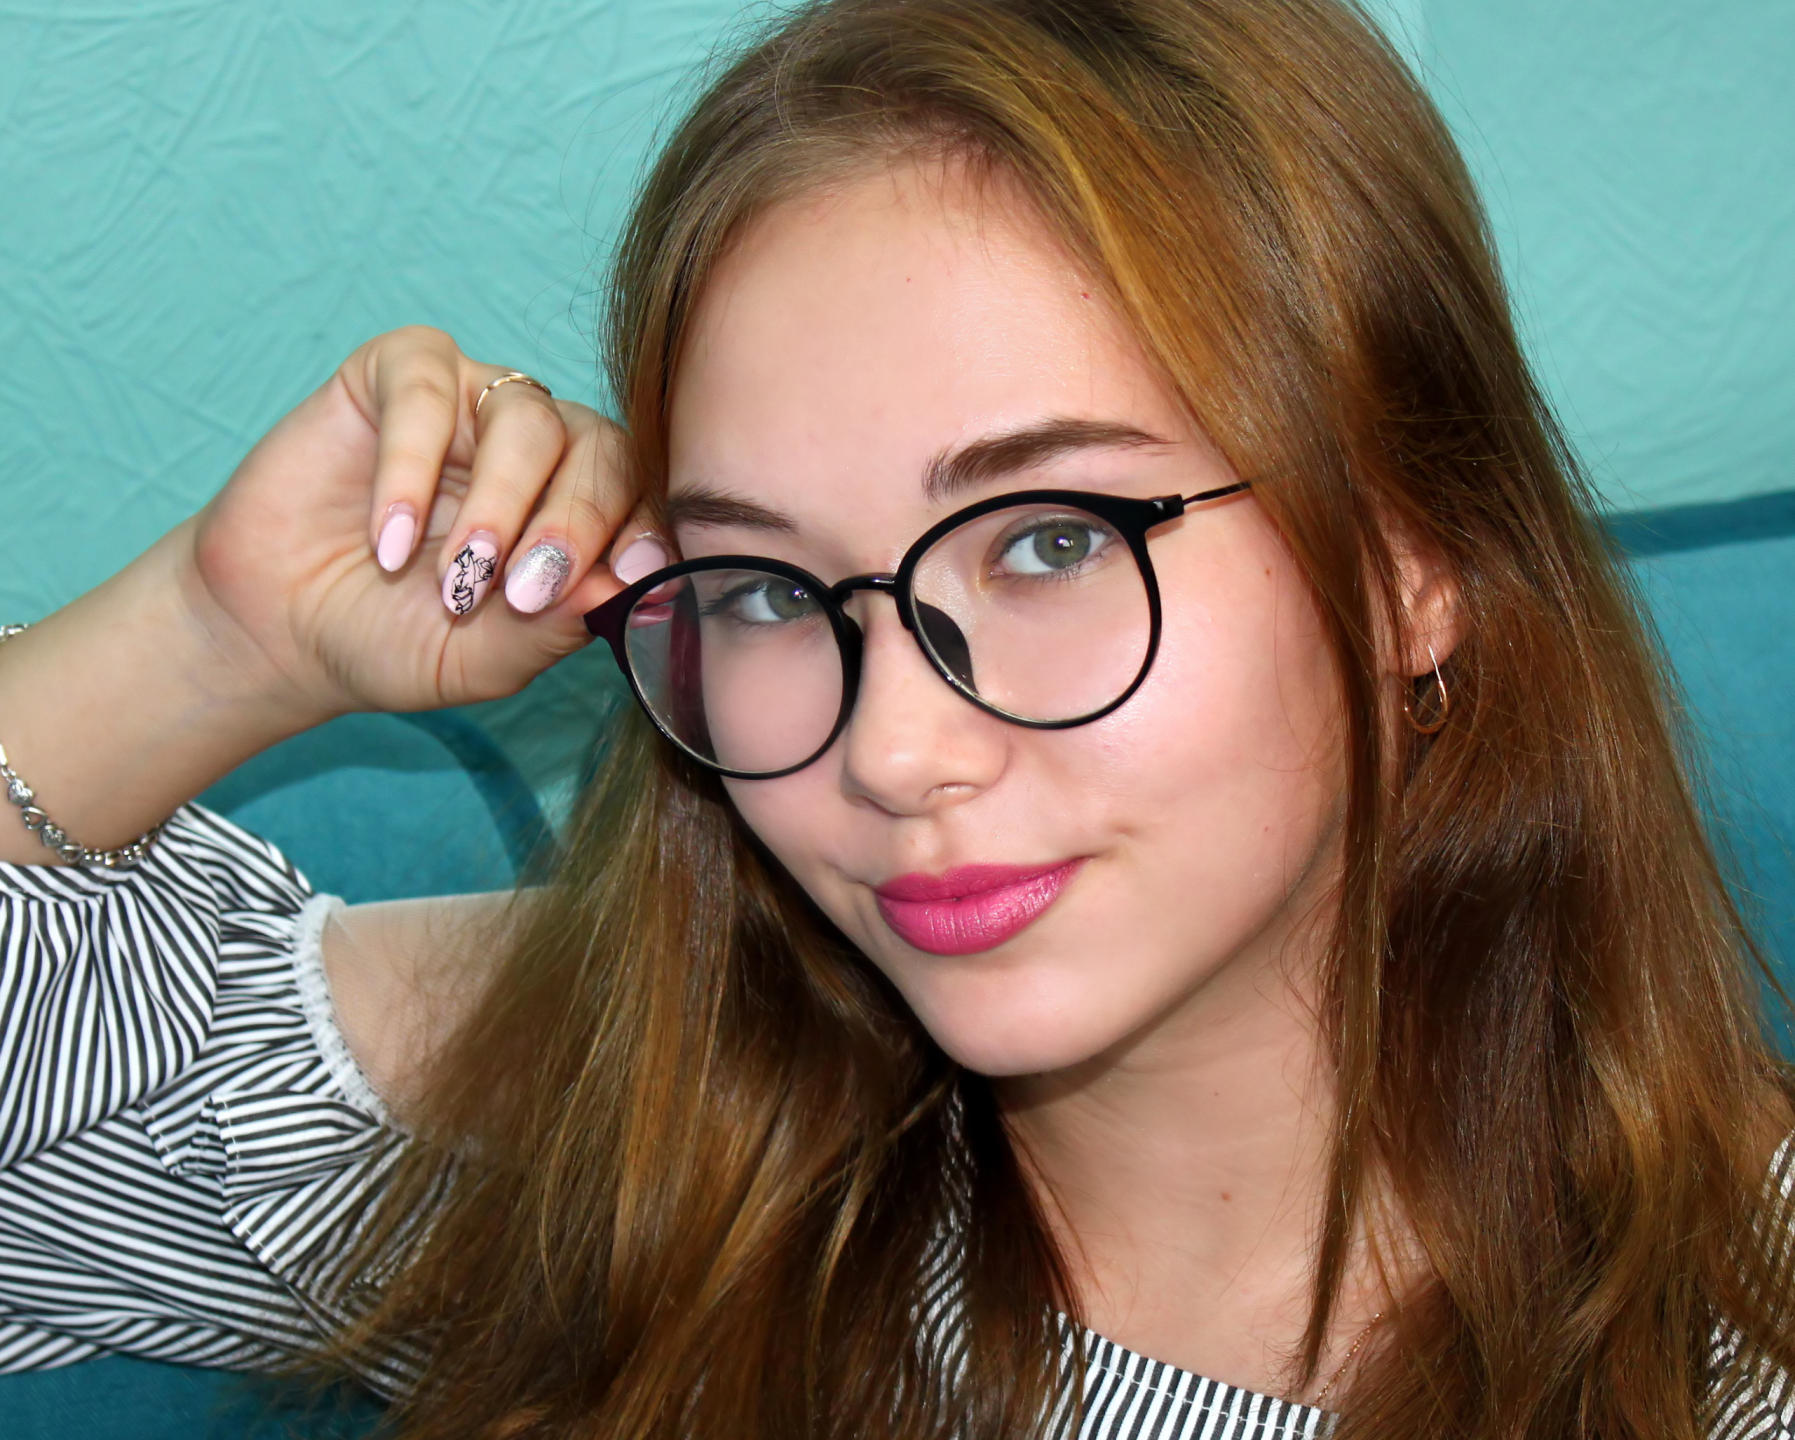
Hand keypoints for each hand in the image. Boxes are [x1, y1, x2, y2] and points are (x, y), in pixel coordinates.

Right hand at [184, 327, 660, 719]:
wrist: (280, 629)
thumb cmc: (394, 640)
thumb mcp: (484, 657)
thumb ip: (556, 625)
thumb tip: (627, 590)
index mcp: (581, 507)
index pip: (643, 497)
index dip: (641, 533)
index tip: (632, 578)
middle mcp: (543, 446)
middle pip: (599, 449)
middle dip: (573, 522)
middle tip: (528, 589)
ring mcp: (474, 401)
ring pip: (527, 417)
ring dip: (499, 502)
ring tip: (456, 576)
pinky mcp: (398, 374)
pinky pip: (428, 388)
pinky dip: (412, 466)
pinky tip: (388, 539)